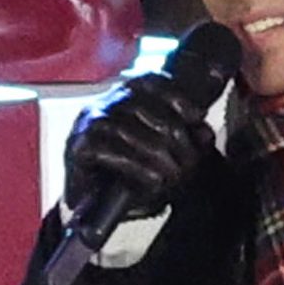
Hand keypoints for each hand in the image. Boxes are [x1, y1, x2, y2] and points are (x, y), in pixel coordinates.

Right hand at [61, 63, 222, 232]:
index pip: (152, 81)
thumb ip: (187, 139)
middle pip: (143, 106)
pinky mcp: (78, 145)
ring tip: (173, 175)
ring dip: (156, 155)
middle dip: (172, 135)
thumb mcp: (167, 154)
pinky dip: (135, 166)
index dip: (176, 96)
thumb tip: (205, 132)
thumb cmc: (133, 172)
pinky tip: (152, 179)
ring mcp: (90, 121)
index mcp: (128, 94)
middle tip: (189, 163)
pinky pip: (108, 150)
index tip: (197, 115)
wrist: (96, 203)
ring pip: (127, 129)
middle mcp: (107, 101)